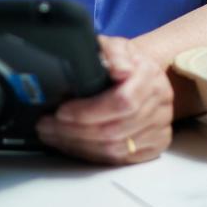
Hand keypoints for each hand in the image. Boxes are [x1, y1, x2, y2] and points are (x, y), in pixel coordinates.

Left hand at [35, 35, 173, 164]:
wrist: (145, 76)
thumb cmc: (125, 62)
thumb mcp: (117, 46)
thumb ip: (113, 52)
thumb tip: (119, 69)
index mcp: (150, 78)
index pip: (121, 102)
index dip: (88, 111)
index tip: (62, 111)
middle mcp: (160, 106)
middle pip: (114, 130)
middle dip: (74, 131)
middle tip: (47, 126)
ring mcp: (159, 128)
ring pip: (115, 150)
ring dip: (78, 145)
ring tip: (53, 135)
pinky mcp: (155, 146)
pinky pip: (119, 160)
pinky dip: (91, 156)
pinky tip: (73, 145)